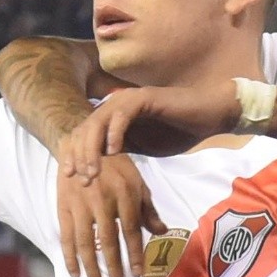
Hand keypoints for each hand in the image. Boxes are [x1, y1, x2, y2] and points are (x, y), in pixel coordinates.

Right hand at [57, 153, 167, 276]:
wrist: (80, 143)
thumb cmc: (115, 165)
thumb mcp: (136, 181)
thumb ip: (147, 208)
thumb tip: (161, 232)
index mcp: (124, 194)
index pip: (131, 230)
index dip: (134, 253)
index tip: (138, 273)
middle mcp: (102, 200)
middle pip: (108, 240)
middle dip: (114, 266)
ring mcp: (80, 204)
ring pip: (86, 243)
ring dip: (92, 268)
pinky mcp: (63, 207)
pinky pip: (66, 237)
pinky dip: (69, 257)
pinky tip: (76, 274)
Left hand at [66, 83, 239, 181]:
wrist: (206, 118)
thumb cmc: (175, 133)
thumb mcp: (140, 148)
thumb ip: (118, 152)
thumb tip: (95, 169)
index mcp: (112, 116)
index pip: (83, 134)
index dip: (74, 155)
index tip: (70, 177)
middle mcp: (115, 104)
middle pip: (85, 128)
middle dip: (79, 154)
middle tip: (80, 178)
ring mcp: (128, 99)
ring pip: (98, 121)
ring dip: (92, 147)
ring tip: (93, 171)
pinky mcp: (144, 97)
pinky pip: (122, 115)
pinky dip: (114, 133)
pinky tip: (113, 151)